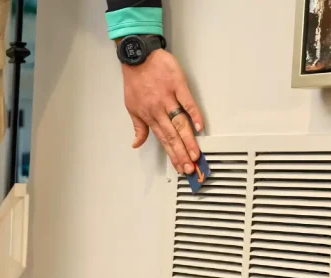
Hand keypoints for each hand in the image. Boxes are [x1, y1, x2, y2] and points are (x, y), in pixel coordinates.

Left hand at [122, 49, 203, 174]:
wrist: (138, 57)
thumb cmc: (135, 80)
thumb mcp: (131, 106)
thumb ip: (138, 127)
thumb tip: (136, 143)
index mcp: (149, 116)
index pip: (163, 140)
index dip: (172, 155)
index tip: (179, 167)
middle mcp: (159, 109)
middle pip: (173, 135)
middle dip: (182, 154)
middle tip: (190, 168)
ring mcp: (169, 97)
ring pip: (180, 123)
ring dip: (188, 140)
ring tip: (195, 154)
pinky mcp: (178, 84)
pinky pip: (188, 102)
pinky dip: (194, 114)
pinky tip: (200, 126)